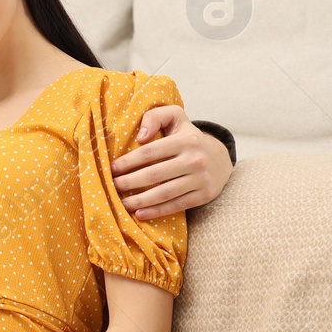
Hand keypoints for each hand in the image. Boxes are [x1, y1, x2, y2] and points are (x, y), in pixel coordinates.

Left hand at [110, 104, 232, 219]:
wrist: (220, 158)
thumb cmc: (187, 137)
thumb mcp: (175, 118)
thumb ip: (156, 117)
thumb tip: (141, 137)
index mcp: (185, 140)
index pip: (149, 152)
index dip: (127, 162)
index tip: (111, 169)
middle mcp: (196, 159)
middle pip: (153, 175)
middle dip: (128, 182)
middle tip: (112, 186)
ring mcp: (201, 179)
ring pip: (164, 193)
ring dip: (139, 201)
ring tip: (122, 203)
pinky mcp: (205, 195)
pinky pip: (177, 205)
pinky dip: (157, 211)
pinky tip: (140, 214)